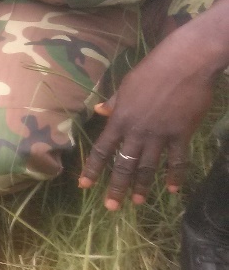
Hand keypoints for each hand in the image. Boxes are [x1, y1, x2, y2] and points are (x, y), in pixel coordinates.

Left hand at [78, 41, 216, 208]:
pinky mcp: (181, 133)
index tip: (84, 186)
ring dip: (142, 186)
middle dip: (117, 187)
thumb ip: (113, 103)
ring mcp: (160, 134)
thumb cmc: (153, 70)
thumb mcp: (126, 85)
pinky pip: (177, 160)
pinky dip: (175, 176)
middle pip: (124, 164)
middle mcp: (137, 130)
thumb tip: (98, 112)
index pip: (102, 149)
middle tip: (111, 207)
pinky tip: (172, 190)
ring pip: (148, 166)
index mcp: (120, 118)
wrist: (185, 63)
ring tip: (137, 202)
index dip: (93, 169)